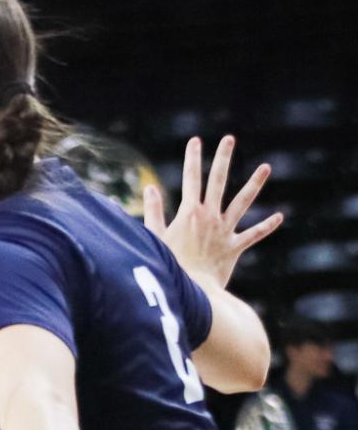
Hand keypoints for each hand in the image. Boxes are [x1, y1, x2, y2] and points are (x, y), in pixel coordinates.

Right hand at [142, 135, 282, 292]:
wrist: (190, 291)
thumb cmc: (168, 267)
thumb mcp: (155, 237)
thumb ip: (154, 211)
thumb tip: (150, 188)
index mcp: (190, 212)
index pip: (191, 179)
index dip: (192, 158)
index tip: (195, 141)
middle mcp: (210, 216)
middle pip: (218, 181)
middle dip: (222, 158)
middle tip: (228, 139)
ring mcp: (225, 230)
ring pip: (243, 202)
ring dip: (255, 184)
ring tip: (266, 167)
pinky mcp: (235, 246)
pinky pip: (254, 235)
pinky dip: (266, 226)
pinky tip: (279, 217)